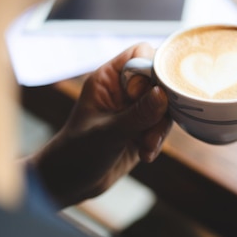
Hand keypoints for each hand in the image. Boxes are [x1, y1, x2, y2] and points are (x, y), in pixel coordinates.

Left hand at [28, 43, 171, 207]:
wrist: (71, 182)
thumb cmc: (76, 152)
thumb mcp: (108, 133)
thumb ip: (138, 113)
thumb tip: (163, 94)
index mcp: (108, 78)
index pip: (141, 54)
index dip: (152, 69)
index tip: (152, 94)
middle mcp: (124, 89)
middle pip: (160, 79)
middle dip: (162, 106)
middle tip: (153, 126)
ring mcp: (135, 109)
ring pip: (166, 106)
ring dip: (159, 129)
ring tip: (146, 147)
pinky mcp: (144, 128)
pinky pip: (163, 126)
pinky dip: (158, 141)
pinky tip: (146, 154)